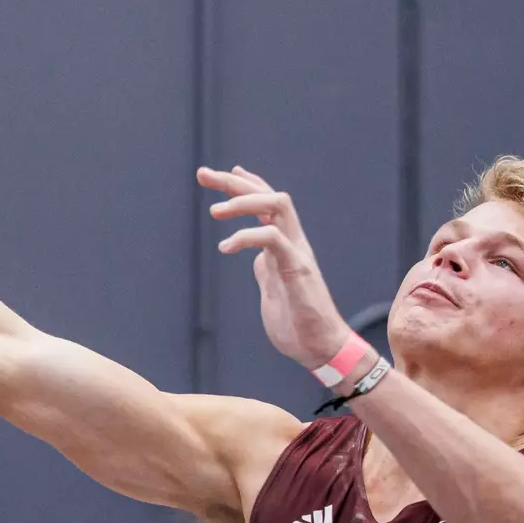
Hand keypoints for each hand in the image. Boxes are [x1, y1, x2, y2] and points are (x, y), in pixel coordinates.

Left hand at [198, 165, 351, 370]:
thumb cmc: (298, 323)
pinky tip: (226, 248)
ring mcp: (297, 252)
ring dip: (244, 201)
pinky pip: (273, 238)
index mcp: (284, 245)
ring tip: (215, 212)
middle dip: (235, 181)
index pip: (266, 202)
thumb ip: (266, 269)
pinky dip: (246, 237)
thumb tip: (256, 259)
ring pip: (278, 205)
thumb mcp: (274, 289)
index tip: (216, 174)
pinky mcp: (298, 269)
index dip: (243, 184)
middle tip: (203, 174)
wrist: (320, 349)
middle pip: (269, 194)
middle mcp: (293, 241)